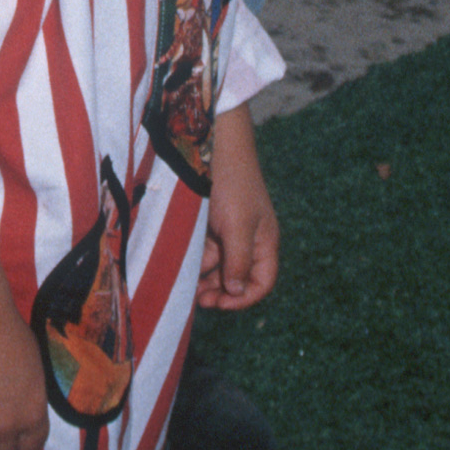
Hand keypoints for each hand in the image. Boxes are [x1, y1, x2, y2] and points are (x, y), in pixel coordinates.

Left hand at [196, 105, 278, 311]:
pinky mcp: (213, 222)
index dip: (244, 299)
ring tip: (189, 288)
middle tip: (200, 300)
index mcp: (265, 242)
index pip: (262, 283)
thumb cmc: (232, 183)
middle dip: (222, 292)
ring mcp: (231, 231)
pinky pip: (207, 250)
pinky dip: (198, 261)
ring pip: (221, 266)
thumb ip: (238, 260)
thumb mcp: (237, 225)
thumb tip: (236, 291)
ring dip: (207, 279)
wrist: (213, 145)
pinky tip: (183, 266)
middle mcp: (250, 240)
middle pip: (240, 278)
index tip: (220, 303)